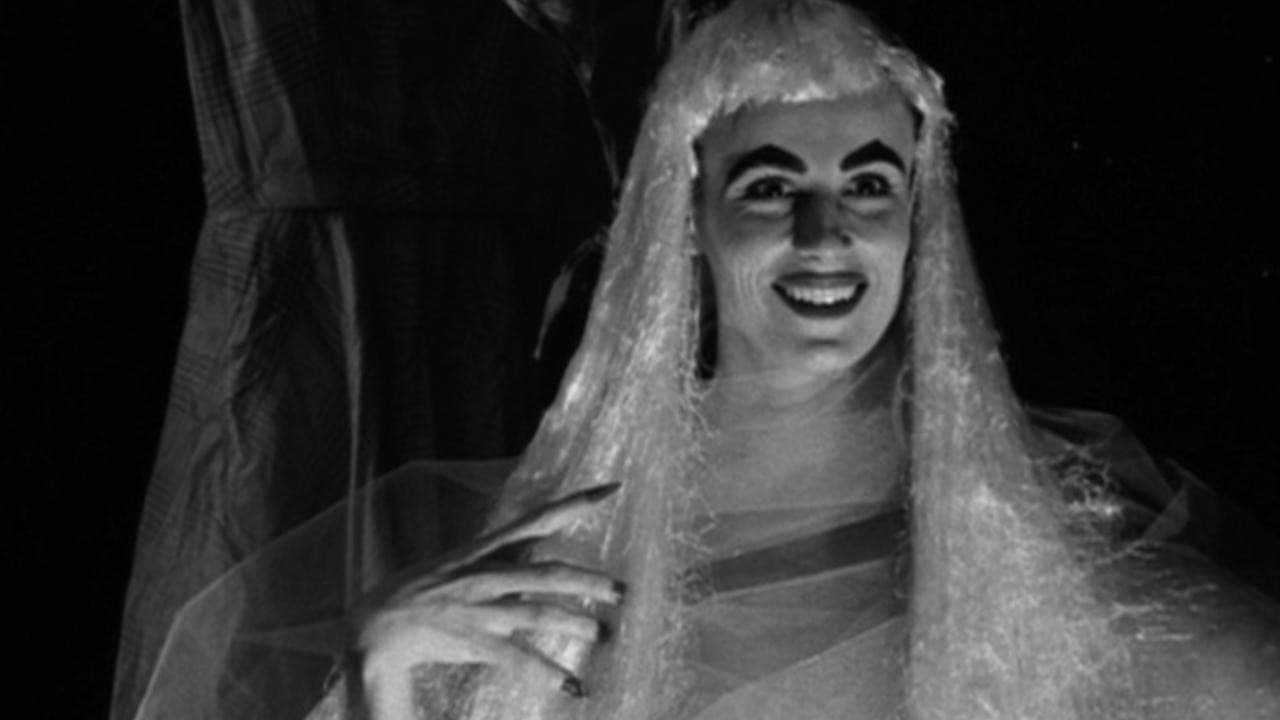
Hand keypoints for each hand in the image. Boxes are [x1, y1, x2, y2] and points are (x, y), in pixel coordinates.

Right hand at [355, 483, 622, 719]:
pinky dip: (548, 672)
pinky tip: (574, 686)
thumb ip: (504, 555)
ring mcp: (479, 608)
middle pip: (550, 573)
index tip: (613, 488)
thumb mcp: (465, 562)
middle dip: (590, 582)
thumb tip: (542, 545)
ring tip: (602, 635)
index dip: (576, 503)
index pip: (537, 518)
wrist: (374, 626)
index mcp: (485, 551)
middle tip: (622, 592)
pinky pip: (518, 657)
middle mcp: (486, 574)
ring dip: (576, 624)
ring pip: (539, 613)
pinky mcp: (472, 640)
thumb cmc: (422, 593)